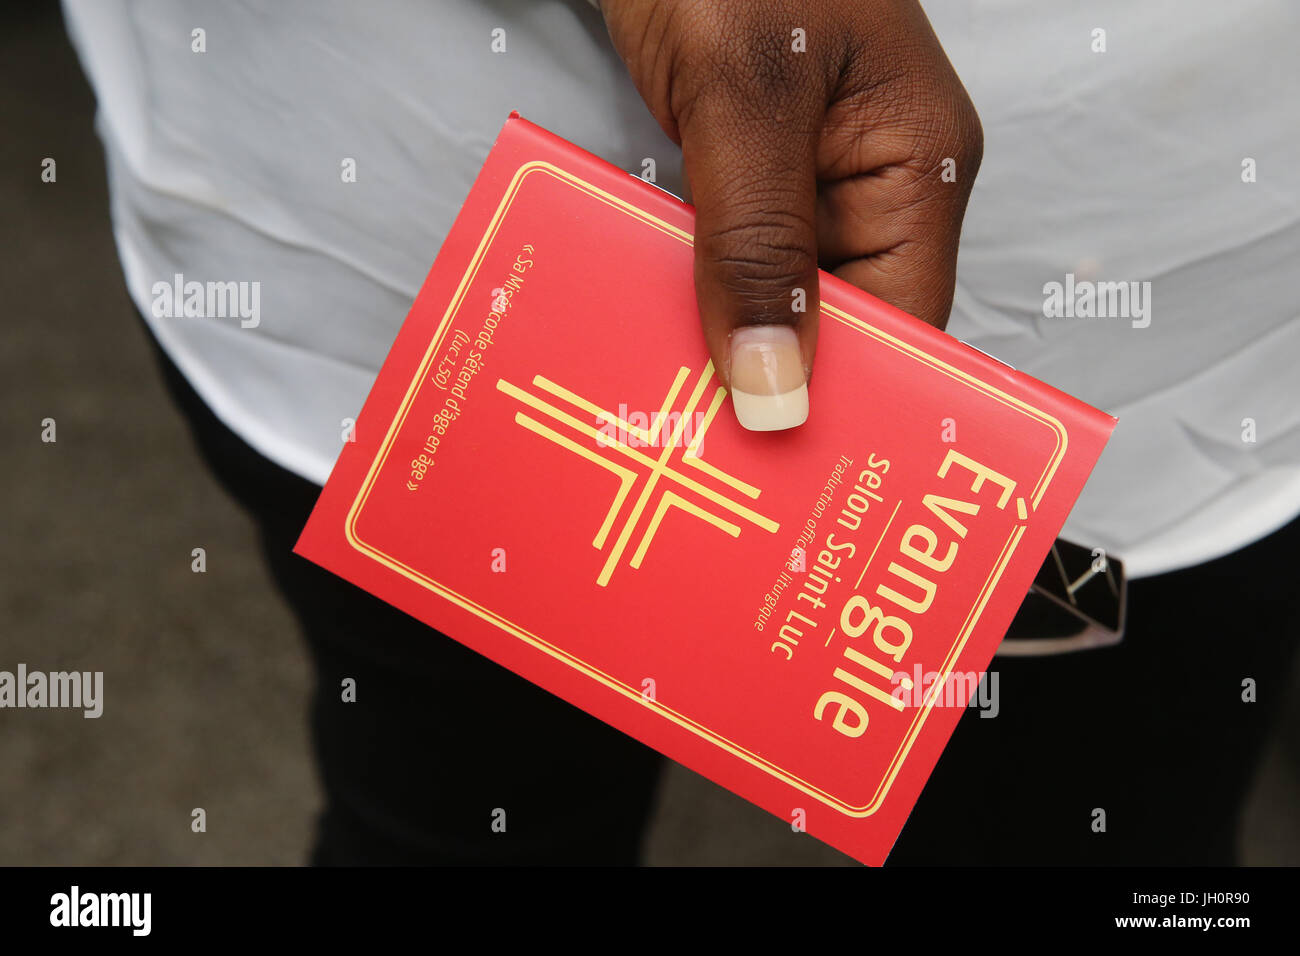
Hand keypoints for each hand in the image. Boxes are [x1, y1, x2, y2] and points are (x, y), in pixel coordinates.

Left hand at [598, 0, 982, 428]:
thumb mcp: (746, 99)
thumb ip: (761, 247)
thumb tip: (779, 394)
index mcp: (917, 166)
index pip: (911, 326)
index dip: (857, 407)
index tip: (792, 484)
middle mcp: (871, 184)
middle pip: (842, 325)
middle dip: (778, 388)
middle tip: (710, 466)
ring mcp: (805, 179)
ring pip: (777, 299)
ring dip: (724, 348)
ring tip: (671, 419)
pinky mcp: (744, 171)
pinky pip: (727, 258)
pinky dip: (690, 298)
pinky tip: (651, 342)